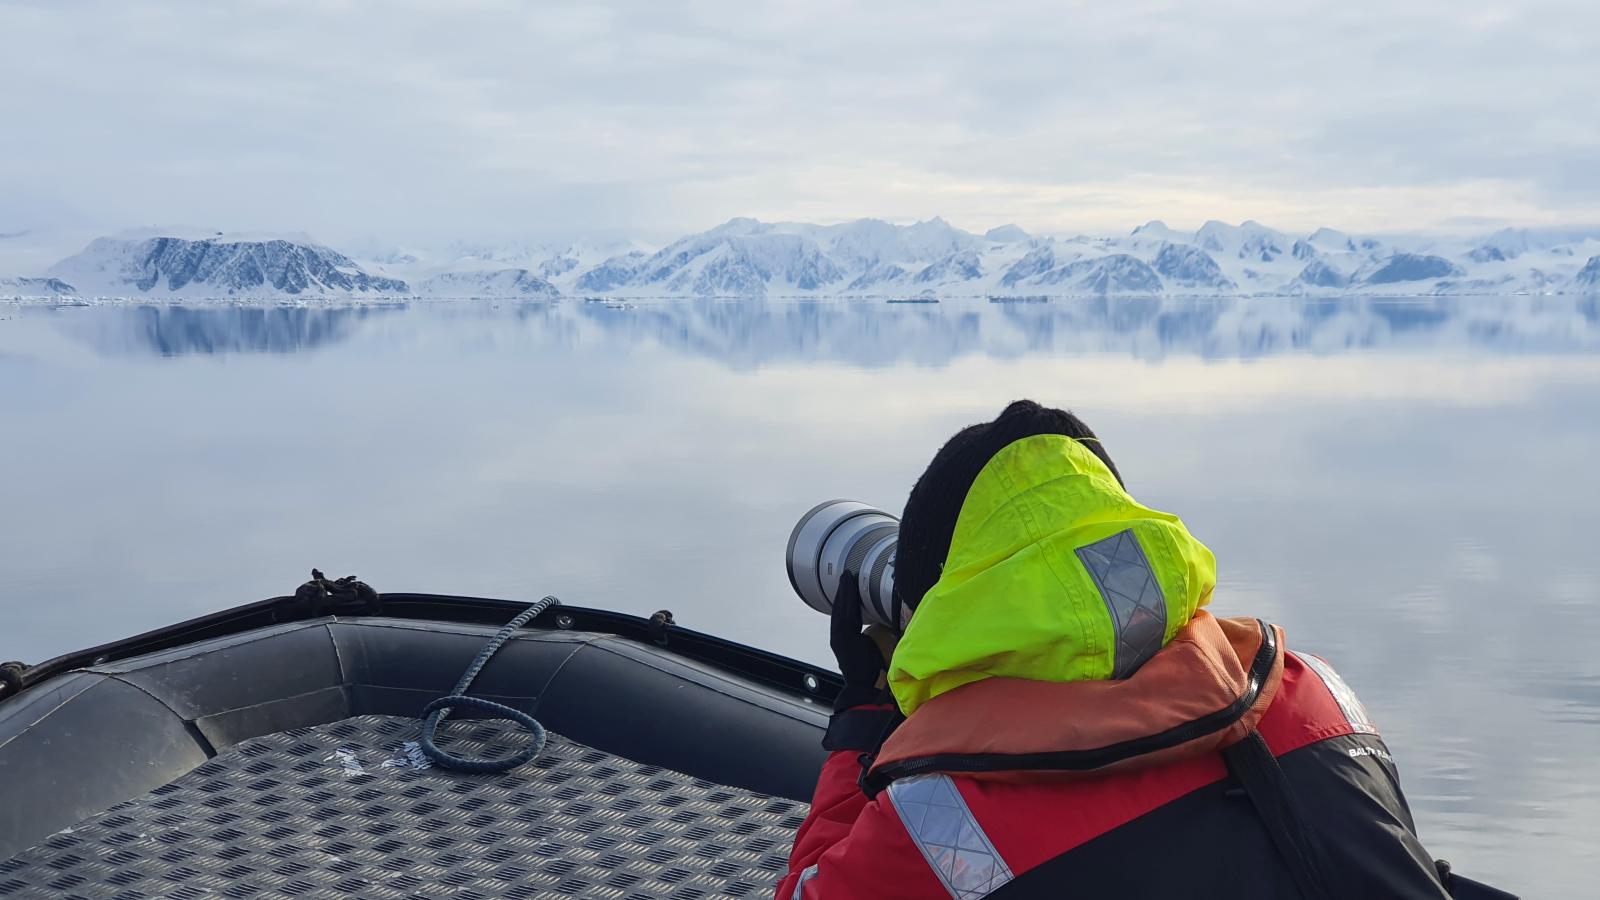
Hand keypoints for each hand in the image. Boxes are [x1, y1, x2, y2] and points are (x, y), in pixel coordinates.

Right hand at [829, 570, 893, 709]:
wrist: (864, 687)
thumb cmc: (872, 671)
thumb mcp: (873, 647)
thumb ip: (875, 633)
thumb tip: (890, 618)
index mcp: (847, 636)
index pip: (848, 613)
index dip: (849, 598)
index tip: (850, 582)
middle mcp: (839, 636)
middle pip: (841, 608)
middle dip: (843, 591)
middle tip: (846, 574)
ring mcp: (838, 638)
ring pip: (841, 610)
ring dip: (844, 593)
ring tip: (846, 578)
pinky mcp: (840, 640)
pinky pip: (843, 617)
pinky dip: (844, 603)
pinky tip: (847, 591)